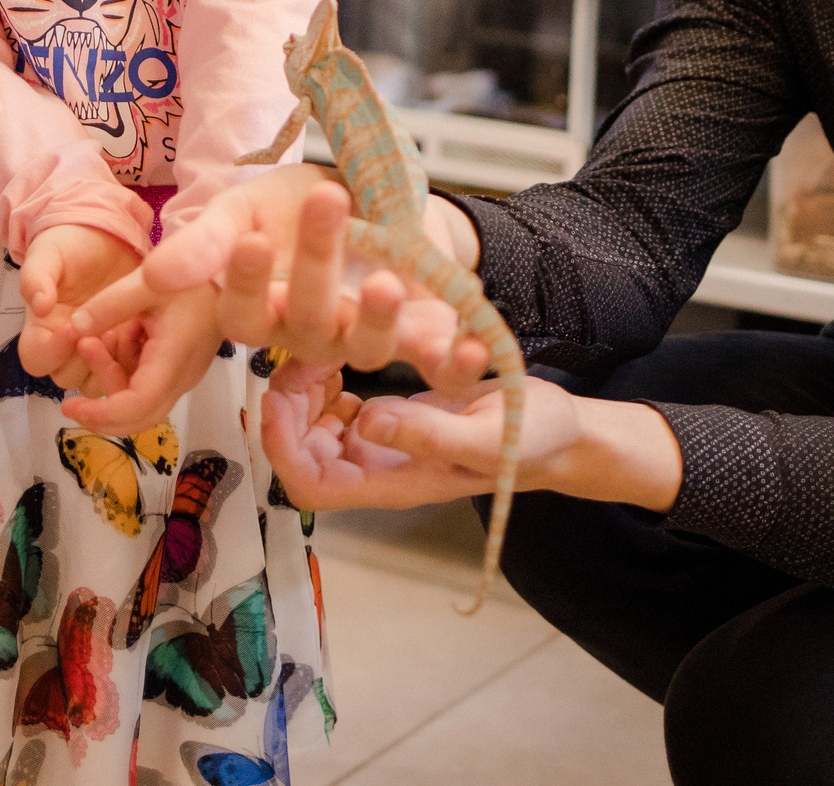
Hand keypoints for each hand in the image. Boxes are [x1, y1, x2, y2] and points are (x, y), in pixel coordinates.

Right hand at [16, 224, 143, 388]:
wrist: (105, 236)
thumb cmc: (70, 245)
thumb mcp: (48, 253)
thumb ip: (37, 277)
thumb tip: (39, 304)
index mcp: (42, 329)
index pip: (36, 359)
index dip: (52, 351)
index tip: (71, 327)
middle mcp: (66, 346)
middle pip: (66, 377)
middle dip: (85, 359)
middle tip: (104, 331)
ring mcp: (96, 349)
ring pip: (97, 382)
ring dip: (111, 364)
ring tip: (124, 330)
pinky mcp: (124, 346)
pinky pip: (127, 371)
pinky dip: (134, 359)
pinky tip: (142, 331)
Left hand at [62, 278, 225, 435]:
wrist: (231, 275)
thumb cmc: (193, 275)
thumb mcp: (147, 281)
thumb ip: (108, 305)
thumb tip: (75, 328)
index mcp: (173, 357)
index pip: (137, 405)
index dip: (103, 414)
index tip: (71, 407)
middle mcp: (182, 376)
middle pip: (141, 418)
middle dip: (102, 417)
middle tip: (69, 404)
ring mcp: (184, 376)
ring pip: (143, 405)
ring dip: (111, 388)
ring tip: (90, 346)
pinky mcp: (181, 370)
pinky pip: (149, 388)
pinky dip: (124, 378)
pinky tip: (113, 346)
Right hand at [74, 167, 482, 379]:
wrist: (373, 193)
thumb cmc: (297, 205)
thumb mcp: (246, 208)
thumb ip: (207, 240)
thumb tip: (155, 273)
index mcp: (260, 309)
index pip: (241, 315)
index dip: (244, 283)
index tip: (249, 240)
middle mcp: (309, 334)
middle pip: (306, 322)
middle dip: (317, 264)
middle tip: (325, 202)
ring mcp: (364, 340)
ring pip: (365, 348)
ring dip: (378, 320)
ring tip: (387, 281)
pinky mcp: (420, 339)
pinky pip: (436, 368)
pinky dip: (456, 364)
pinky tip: (474, 347)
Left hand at [260, 363, 584, 511]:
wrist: (560, 432)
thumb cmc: (531, 441)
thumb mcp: (484, 435)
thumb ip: (426, 434)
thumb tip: (364, 425)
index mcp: (394, 483)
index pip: (312, 486)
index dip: (281, 448)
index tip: (273, 397)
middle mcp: (379, 468)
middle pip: (302, 454)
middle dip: (287, 409)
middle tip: (295, 355)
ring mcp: (384, 444)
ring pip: (314, 428)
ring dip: (304, 390)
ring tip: (318, 347)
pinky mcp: (393, 419)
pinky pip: (339, 408)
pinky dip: (328, 379)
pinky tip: (342, 349)